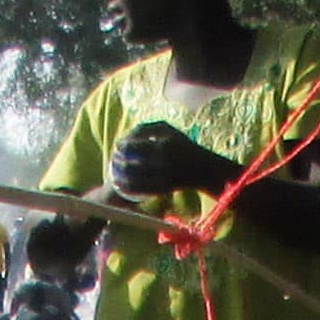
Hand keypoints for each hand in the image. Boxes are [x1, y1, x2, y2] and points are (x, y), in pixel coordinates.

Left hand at [107, 122, 238, 201]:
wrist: (204, 169)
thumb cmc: (184, 146)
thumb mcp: (170, 130)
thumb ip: (148, 128)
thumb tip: (127, 134)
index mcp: (164, 144)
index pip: (134, 145)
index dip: (122, 146)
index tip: (117, 146)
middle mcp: (163, 162)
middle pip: (132, 162)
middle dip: (118, 161)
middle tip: (114, 159)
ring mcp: (164, 177)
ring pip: (134, 178)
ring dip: (120, 177)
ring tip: (114, 173)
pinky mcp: (164, 189)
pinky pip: (141, 190)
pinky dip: (129, 188)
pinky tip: (121, 185)